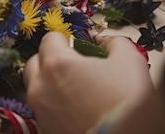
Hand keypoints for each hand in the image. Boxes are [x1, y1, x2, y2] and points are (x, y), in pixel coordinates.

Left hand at [23, 32, 152, 133]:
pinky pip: (42, 108)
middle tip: (74, 65)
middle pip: (36, 62)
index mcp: (57, 64)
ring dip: (49, 82)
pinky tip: (74, 107)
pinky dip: (53, 103)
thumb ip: (114, 43)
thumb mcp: (129, 62)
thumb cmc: (127, 105)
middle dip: (51, 59)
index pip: (50, 39)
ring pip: (35, 86)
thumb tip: (106, 41)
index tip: (76, 44)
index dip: (65, 39)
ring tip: (75, 88)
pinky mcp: (45, 128)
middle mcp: (41, 86)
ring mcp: (40, 110)